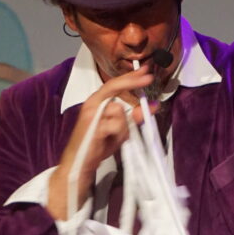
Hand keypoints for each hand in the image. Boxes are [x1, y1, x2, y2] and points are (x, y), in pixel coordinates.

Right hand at [47, 65, 155, 220]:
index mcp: (97, 102)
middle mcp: (92, 104)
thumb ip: (135, 118)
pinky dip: (119, 133)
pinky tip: (110, 140)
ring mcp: (91, 114)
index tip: (145, 71)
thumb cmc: (98, 145)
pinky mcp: (92, 126)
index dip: (130, 77)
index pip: (114, 84)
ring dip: (124, 126)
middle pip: (113, 86)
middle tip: (148, 77)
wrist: (80, 163)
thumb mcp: (120, 130)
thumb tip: (154, 106)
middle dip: (132, 81)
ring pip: (119, 110)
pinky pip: (116, 125)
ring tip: (116, 138)